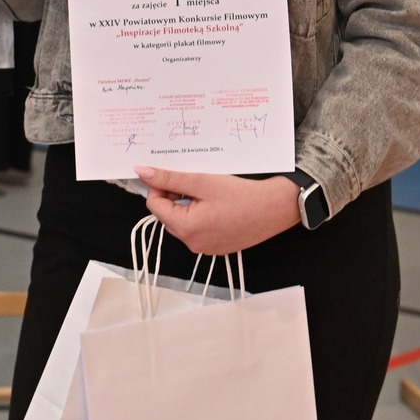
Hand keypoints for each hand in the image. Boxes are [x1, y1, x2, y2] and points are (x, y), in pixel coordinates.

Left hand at [136, 166, 301, 255]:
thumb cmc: (242, 195)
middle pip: (167, 216)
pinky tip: (215, 204)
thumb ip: (170, 178)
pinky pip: (198, 230)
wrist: (277, 208)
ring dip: (186, 205)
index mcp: (186, 229)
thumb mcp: (202, 181)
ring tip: (205, 192)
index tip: (171, 174)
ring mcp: (206, 248)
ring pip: (182, 222)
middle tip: (191, 181)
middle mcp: (193, 244)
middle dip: (173, 196)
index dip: (159, 187)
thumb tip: (143, 172)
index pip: (154, 206)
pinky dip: (200, 215)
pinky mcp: (218, 247)